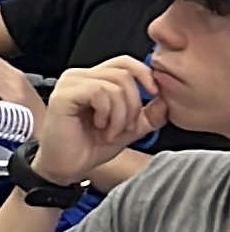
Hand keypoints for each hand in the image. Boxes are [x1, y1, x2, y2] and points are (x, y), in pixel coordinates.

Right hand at [31, 58, 160, 186]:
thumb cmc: (88, 148)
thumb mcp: (128, 130)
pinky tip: (98, 126)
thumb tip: (166, 101)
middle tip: (124, 128)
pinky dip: (107, 113)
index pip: (125, 63)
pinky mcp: (64, 94)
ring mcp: (70, 83)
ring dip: (120, 114)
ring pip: (114, 85)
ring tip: (110, 132)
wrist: (66, 169)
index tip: (154, 94)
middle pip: (124, 74)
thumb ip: (148, 115)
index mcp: (94, 79)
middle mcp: (80, 76)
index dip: (144, 74)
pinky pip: (99, 92)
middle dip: (133, 105)